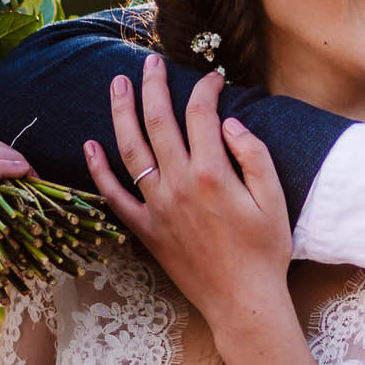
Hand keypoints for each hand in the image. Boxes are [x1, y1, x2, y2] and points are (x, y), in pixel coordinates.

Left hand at [82, 54, 290, 327]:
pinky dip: (99, 170)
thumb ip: (254, 155)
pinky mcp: (145, 229)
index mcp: (214, 174)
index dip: (206, 89)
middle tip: (150, 62)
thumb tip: (230, 123)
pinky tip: (90, 145)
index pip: (202, 114)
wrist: (242, 301)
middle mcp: (179, 185)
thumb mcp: (275, 199)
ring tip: (117, 85)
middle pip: (159, 122)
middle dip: (154, 86)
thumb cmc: (265, 251)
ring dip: (121, 113)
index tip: (213, 79)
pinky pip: (114, 196)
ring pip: (130, 150)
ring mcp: (157, 207)